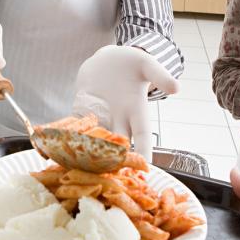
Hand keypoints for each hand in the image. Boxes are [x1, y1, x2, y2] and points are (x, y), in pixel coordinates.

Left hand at [72, 45, 178, 160]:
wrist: (108, 59)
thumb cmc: (132, 62)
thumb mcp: (147, 65)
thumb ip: (160, 75)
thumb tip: (176, 87)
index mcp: (136, 110)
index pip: (143, 136)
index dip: (145, 151)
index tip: (146, 168)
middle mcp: (119, 118)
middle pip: (119, 145)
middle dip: (116, 162)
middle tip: (112, 180)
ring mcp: (100, 116)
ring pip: (97, 139)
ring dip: (91, 153)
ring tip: (84, 170)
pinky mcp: (84, 109)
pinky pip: (78, 125)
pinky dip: (71, 134)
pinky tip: (62, 146)